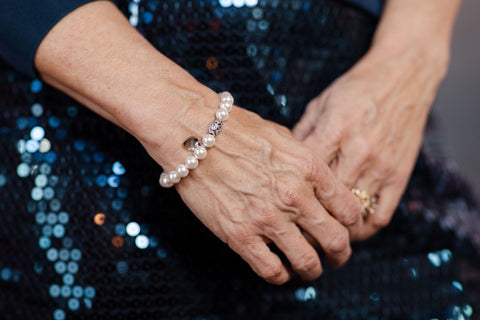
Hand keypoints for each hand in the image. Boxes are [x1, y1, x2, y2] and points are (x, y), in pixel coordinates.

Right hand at [142, 94, 361, 284]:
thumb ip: (305, 164)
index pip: (349, 209)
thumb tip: (318, 186)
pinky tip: (280, 270)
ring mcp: (268, 218)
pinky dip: (281, 276)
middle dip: (341, 254)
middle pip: (336, 240)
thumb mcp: (284, 137)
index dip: (353, 225)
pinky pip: (271, 270)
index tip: (347, 229)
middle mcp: (294, 196)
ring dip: (313, 270)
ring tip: (309, 269)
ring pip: (307, 262)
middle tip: (337, 257)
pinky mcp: (240, 235)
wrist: (194, 133)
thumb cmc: (236, 129)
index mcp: (309, 168)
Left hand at [293, 47, 446, 239]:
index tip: (278, 212)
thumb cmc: (355, 88)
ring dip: (334, 229)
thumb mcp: (319, 104)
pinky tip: (349, 228)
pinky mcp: (400, 175)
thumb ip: (301, 137)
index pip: (304, 177)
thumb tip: (282, 168)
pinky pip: (381, 215)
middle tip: (295, 231)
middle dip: (308, 221)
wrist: (403, 75)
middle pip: (327, 202)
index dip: (288, 200)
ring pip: (353, 214)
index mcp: (333, 131)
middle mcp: (358, 151)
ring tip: (319, 232)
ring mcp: (381, 166)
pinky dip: (363, 229)